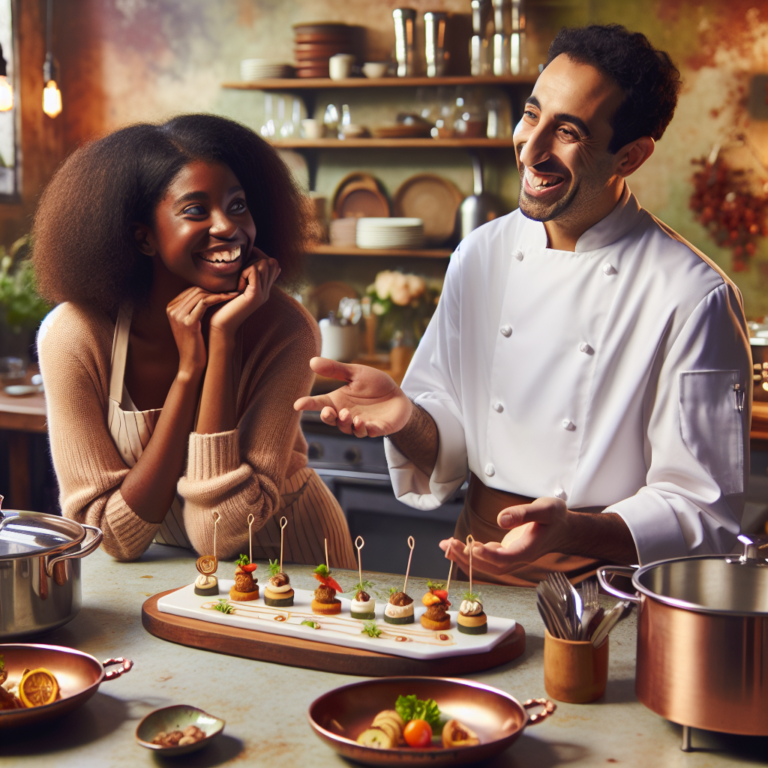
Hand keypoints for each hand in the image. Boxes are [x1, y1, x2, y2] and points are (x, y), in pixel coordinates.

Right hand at [167, 286, 236, 375]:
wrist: (191, 363)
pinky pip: (205, 303)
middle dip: (215, 289)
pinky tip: (230, 298)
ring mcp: (178, 316)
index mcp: (171, 307)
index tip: (224, 289)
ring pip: (201, 294)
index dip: (209, 288)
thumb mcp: (190, 323)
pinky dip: (219, 298)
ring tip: (233, 293)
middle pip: (196, 290)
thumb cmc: (195, 343)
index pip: (191, 290)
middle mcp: (172, 310)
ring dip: (219, 293)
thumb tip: (208, 292)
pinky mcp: (188, 322)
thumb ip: (193, 307)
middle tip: (231, 289)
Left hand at [208, 248, 280, 337]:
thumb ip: (242, 274)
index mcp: (263, 289)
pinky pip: (255, 272)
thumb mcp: (234, 285)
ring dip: (249, 266)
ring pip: (264, 264)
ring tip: (239, 281)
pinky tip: (238, 286)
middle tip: (241, 273)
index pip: (273, 264)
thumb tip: (246, 255)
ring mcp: (263, 294)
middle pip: (271, 262)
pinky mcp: (255, 296)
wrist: (219, 325)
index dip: (261, 256)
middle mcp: (267, 292)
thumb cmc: (221, 305)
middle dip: (256, 259)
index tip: (245, 260)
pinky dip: (244, 273)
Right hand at [294, 357, 412, 437]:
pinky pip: (368, 433)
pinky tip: (363, 423)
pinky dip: (364, 430)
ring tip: (348, 415)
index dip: (308, 404)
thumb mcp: (356, 373)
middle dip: (328, 418)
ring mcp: (361, 423)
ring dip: (346, 423)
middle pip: (331, 420)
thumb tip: (312, 361)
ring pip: (348, 429)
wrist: (398, 396)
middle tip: (329, 411)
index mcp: (339, 400)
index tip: (297, 405)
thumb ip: (336, 370)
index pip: (320, 403)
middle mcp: (346, 414)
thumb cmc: (375, 385)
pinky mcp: (376, 429)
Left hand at [439, 497, 568, 575]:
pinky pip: (485, 558)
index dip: (488, 555)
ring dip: (464, 557)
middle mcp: (518, 559)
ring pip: (485, 565)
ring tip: (445, 546)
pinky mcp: (505, 553)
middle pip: (491, 566)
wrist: (564, 529)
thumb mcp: (546, 509)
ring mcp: (511, 558)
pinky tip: (455, 546)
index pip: (505, 558)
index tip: (473, 547)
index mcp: (528, 550)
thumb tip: (501, 519)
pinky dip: (469, 553)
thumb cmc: (556, 518)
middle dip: (468, 558)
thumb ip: (524, 513)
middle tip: (449, 545)